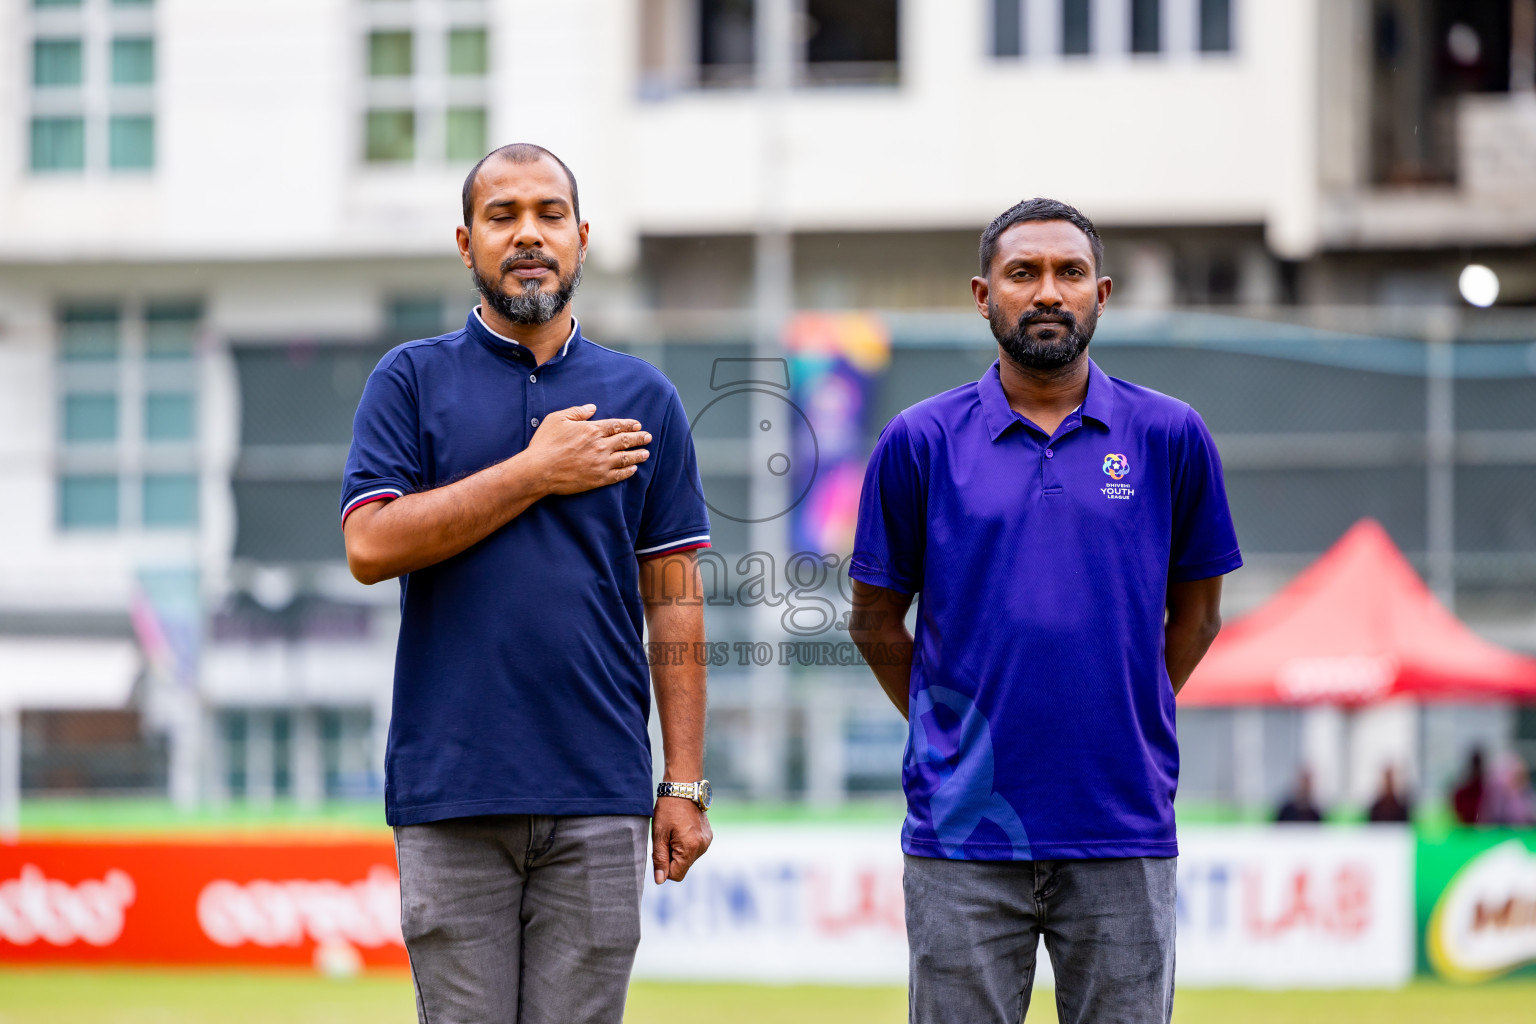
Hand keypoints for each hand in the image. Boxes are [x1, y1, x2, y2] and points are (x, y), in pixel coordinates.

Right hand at [522, 404, 649, 495]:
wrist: (539, 470)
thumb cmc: (546, 443)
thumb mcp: (558, 419)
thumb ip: (577, 412)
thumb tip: (592, 408)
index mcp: (592, 430)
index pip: (616, 425)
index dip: (629, 425)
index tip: (638, 425)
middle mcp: (600, 446)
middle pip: (625, 441)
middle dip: (639, 438)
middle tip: (648, 437)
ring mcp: (601, 463)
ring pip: (626, 458)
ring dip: (637, 455)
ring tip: (646, 454)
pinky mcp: (598, 479)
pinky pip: (618, 475)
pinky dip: (628, 472)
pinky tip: (633, 470)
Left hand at [651, 796, 711, 883]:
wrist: (683, 787)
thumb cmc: (668, 809)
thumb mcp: (659, 834)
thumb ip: (659, 859)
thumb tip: (660, 880)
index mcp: (690, 848)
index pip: (676, 875)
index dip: (664, 867)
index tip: (661, 850)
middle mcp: (702, 847)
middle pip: (682, 867)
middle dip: (671, 857)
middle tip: (666, 837)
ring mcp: (706, 841)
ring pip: (688, 859)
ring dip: (678, 851)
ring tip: (674, 831)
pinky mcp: (708, 836)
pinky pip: (694, 849)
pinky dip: (686, 844)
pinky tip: (681, 829)